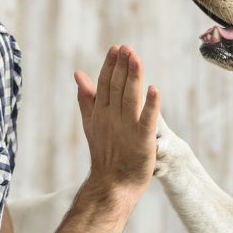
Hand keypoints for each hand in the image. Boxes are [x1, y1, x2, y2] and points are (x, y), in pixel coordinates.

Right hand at [74, 45, 160, 203]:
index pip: (105, 84)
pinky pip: (147, 120)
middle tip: (127, 48)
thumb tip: (78, 74)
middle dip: (122, 67)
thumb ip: (86, 98)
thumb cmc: (105, 154)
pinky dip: (150, 105)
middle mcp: (113, 117)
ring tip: (136, 59)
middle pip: (117, 87)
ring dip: (134, 78)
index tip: (116, 48)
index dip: (111, 66)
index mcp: (102, 112)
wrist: (112, 184)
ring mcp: (127, 129)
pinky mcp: (142, 140)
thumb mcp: (91, 123)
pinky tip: (154, 89)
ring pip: (130, 98)